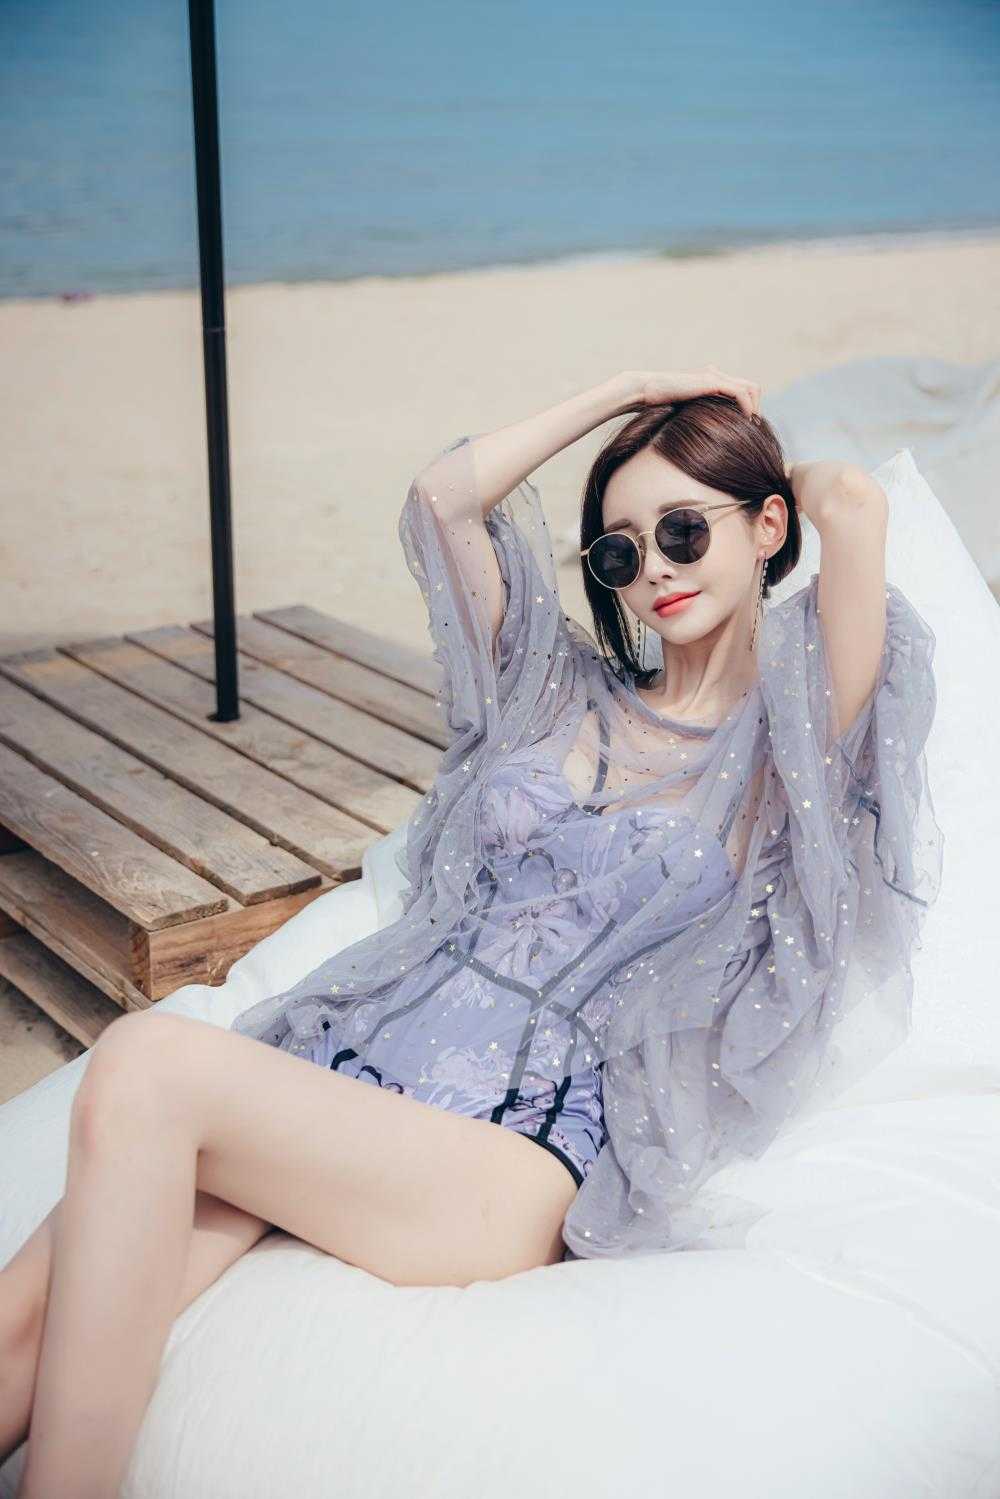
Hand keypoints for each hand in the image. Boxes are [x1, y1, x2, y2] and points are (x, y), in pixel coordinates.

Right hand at [622, 365, 761, 419]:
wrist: (644, 391)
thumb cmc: (656, 404)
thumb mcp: (681, 411)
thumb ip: (695, 416)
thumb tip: (699, 438)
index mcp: (710, 381)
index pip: (741, 389)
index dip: (748, 406)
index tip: (746, 426)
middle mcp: (715, 376)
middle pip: (751, 387)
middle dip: (756, 407)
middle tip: (753, 428)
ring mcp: (714, 377)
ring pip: (750, 388)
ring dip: (755, 408)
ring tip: (751, 426)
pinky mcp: (711, 382)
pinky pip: (740, 393)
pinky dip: (746, 407)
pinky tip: (744, 421)